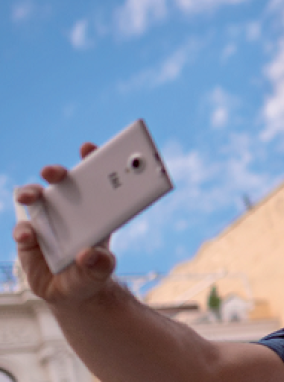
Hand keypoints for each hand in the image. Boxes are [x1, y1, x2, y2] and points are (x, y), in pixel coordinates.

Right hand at [13, 143, 119, 308]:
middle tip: (52, 172)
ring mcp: (46, 221)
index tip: (87, 148)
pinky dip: (24, 231)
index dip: (90, 159)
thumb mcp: (102, 269)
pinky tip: (29, 236)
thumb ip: (101, 263)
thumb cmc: (92, 271)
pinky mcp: (29, 238)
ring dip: (30, 193)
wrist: (71, 292)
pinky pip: (23, 230)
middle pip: (60, 182)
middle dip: (56, 172)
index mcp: (94, 208)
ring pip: (35, 199)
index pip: (93, 177)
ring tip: (31, 197)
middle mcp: (68, 209)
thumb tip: (89, 254)